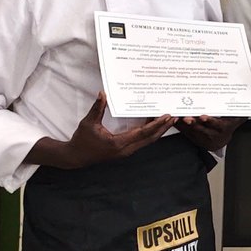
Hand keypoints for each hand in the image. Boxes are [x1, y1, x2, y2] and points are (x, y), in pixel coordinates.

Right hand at [32, 93, 174, 169]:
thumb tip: (102, 93)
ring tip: (169, 120)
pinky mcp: (125, 151)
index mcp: (118, 143)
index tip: (167, 116)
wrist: (76, 157)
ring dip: (158, 131)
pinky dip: (150, 133)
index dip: (156, 124)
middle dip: (163, 128)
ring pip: (147, 141)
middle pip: (150, 139)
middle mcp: (125, 150)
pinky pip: (142, 142)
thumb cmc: (82, 140)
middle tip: (175, 116)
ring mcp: (126, 152)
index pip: (142, 133)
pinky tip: (154, 124)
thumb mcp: (88, 123)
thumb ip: (97, 108)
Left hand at [175, 115, 241, 151]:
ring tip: (179, 118)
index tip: (204, 117)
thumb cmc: (226, 126)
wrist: (221, 141)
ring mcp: (203, 138)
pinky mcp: (194, 139)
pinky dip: (181, 128)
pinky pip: (187, 133)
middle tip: (187, 118)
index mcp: (223, 128)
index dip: (210, 121)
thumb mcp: (235, 120)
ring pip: (193, 131)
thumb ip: (239, 114)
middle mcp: (213, 135)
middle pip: (202, 129)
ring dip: (185, 125)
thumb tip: (247, 107)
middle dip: (194, 123)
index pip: (217, 125)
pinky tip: (176, 121)